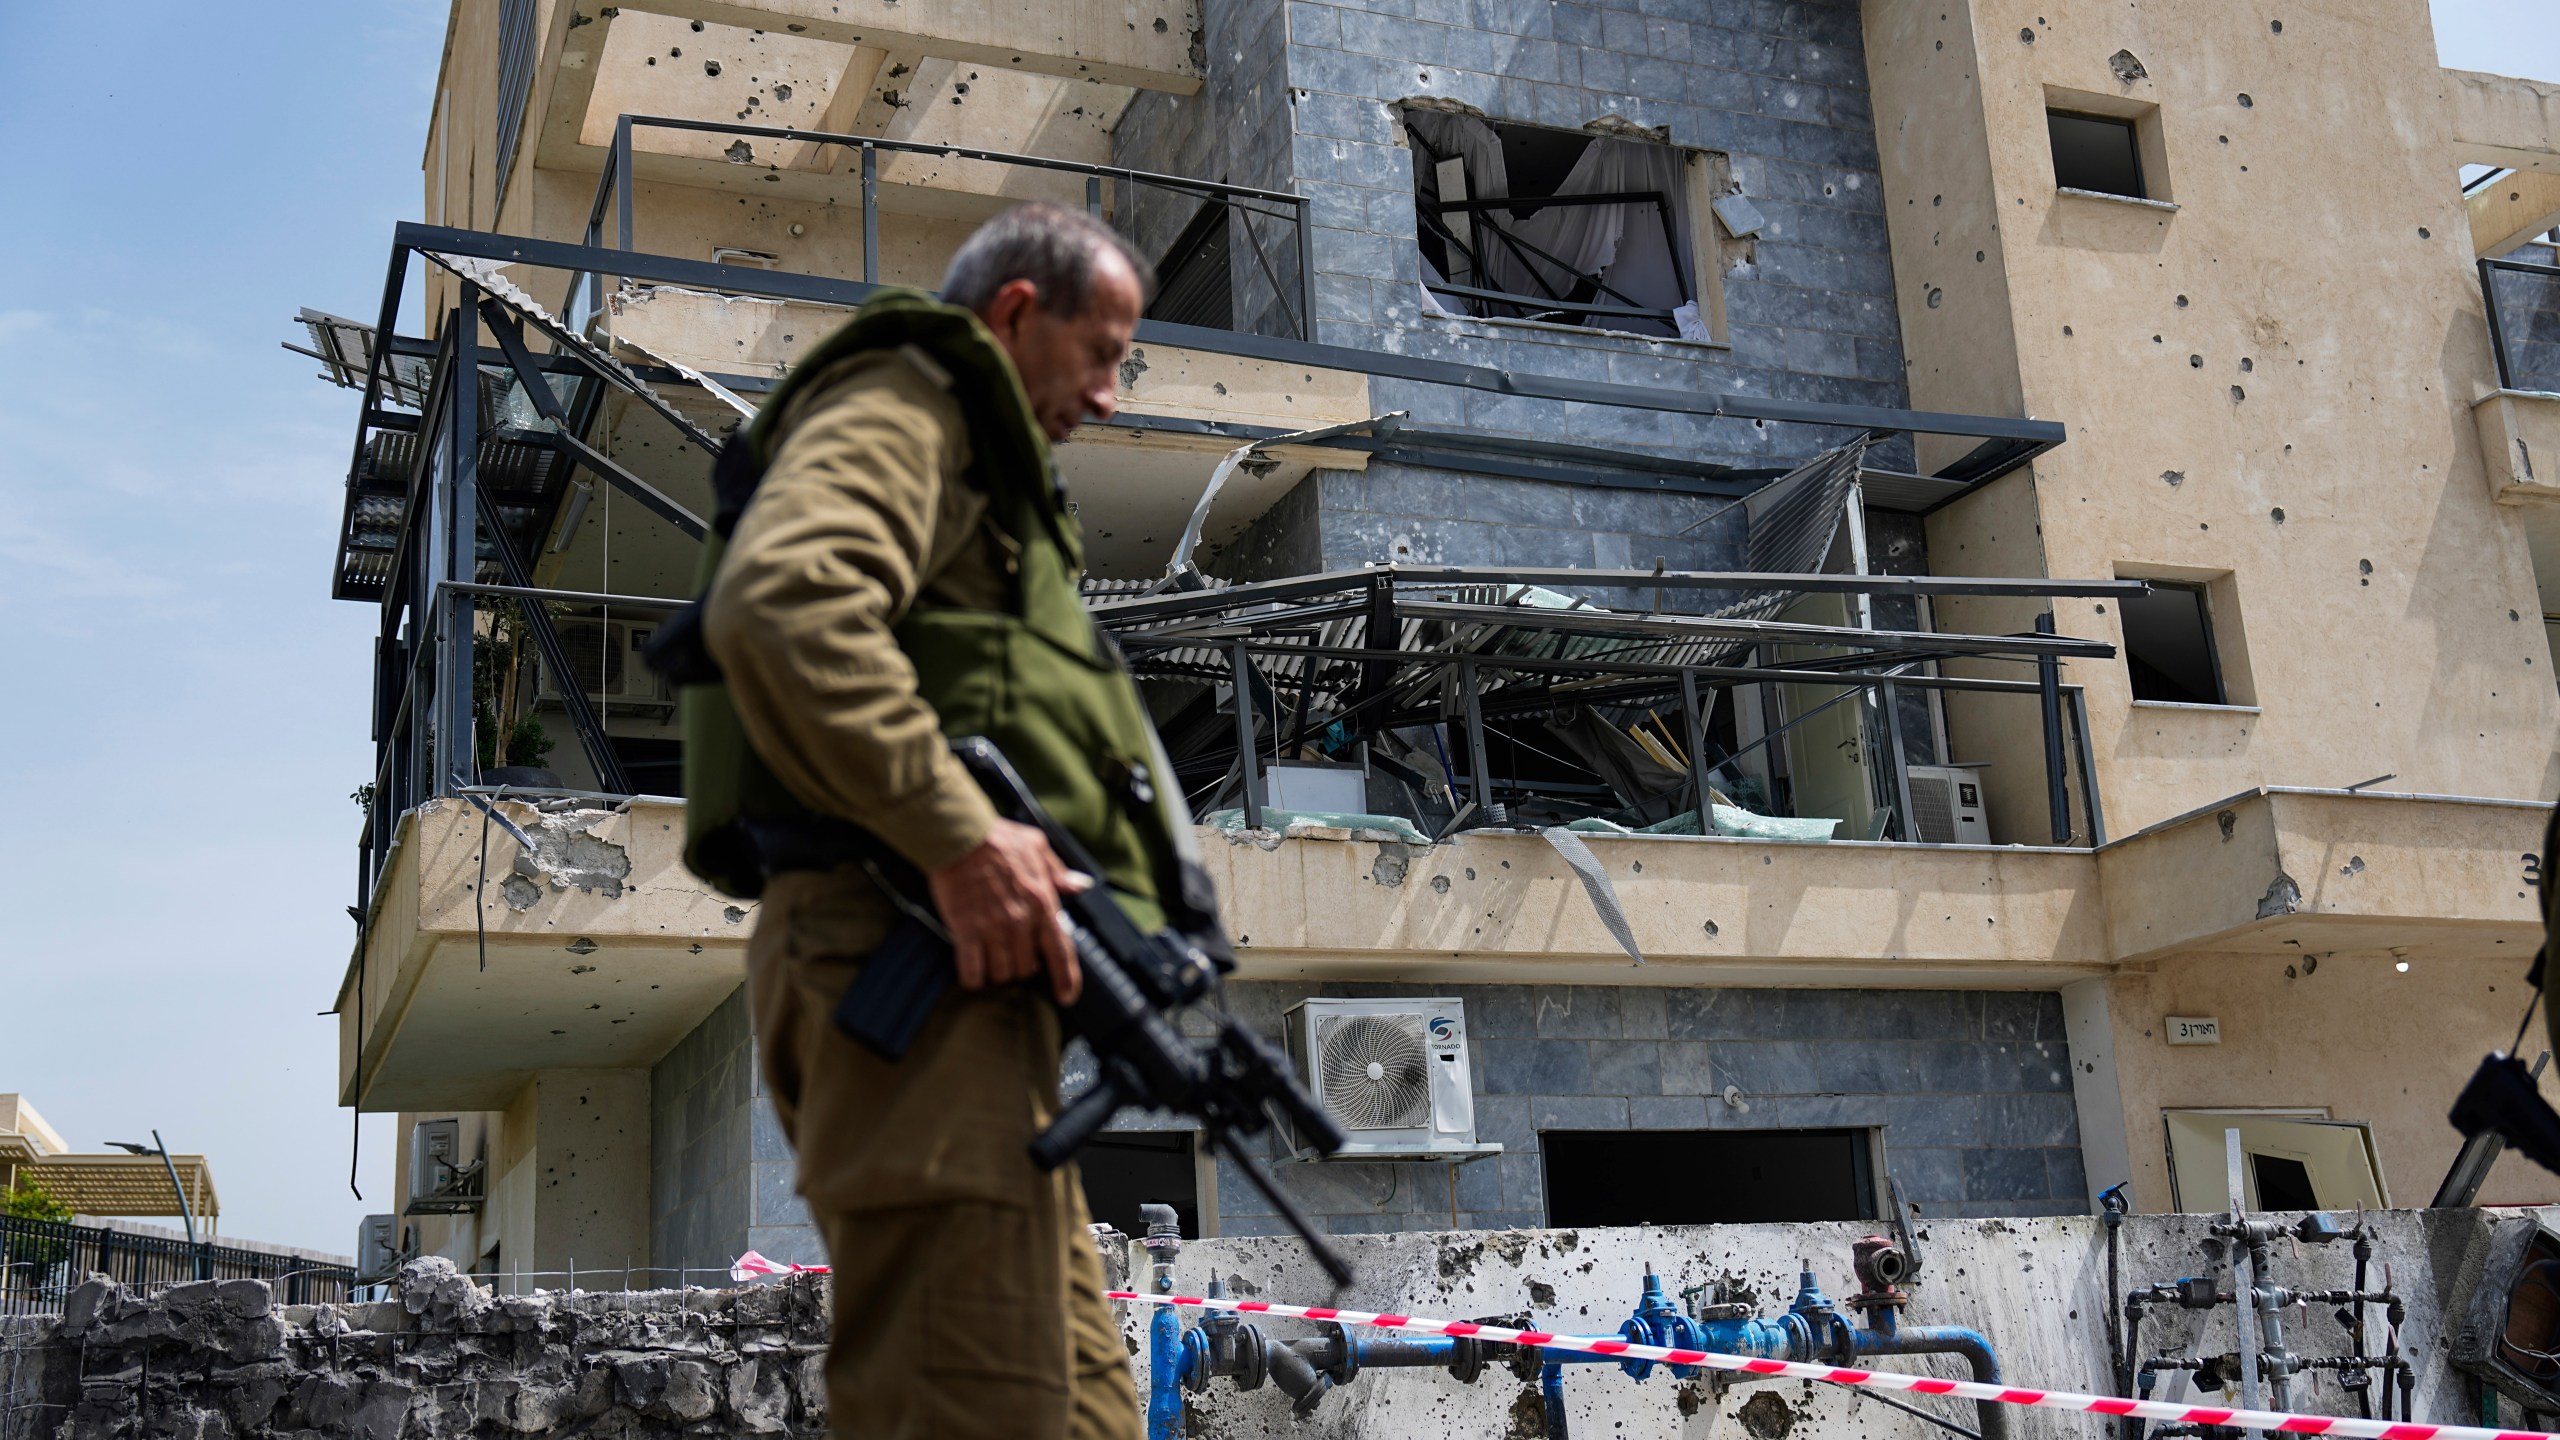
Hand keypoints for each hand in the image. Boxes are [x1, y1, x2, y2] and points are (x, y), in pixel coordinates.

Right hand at [927, 819, 1090, 1002]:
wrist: (959, 836)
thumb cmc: (998, 838)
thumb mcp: (1037, 847)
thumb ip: (1059, 872)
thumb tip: (1080, 885)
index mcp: (1043, 902)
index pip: (1061, 951)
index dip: (1067, 979)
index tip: (1066, 997)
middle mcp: (1021, 922)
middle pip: (1027, 968)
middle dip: (1020, 964)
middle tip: (1009, 950)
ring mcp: (993, 929)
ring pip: (1001, 973)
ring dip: (996, 971)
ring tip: (989, 955)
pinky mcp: (966, 932)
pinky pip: (973, 972)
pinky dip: (973, 976)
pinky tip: (971, 969)